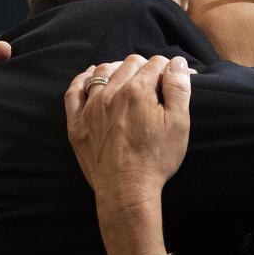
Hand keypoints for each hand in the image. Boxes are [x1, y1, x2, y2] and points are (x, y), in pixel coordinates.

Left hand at [63, 55, 191, 209]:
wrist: (126, 191)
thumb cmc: (155, 159)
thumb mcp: (178, 124)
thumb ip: (178, 88)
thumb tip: (177, 63)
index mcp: (137, 91)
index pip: (155, 63)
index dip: (169, 68)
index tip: (174, 78)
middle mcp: (111, 93)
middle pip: (129, 64)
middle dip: (145, 67)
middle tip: (154, 82)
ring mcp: (90, 108)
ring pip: (102, 72)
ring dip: (117, 69)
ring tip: (127, 78)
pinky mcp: (77, 123)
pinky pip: (74, 91)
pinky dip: (83, 80)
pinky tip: (91, 78)